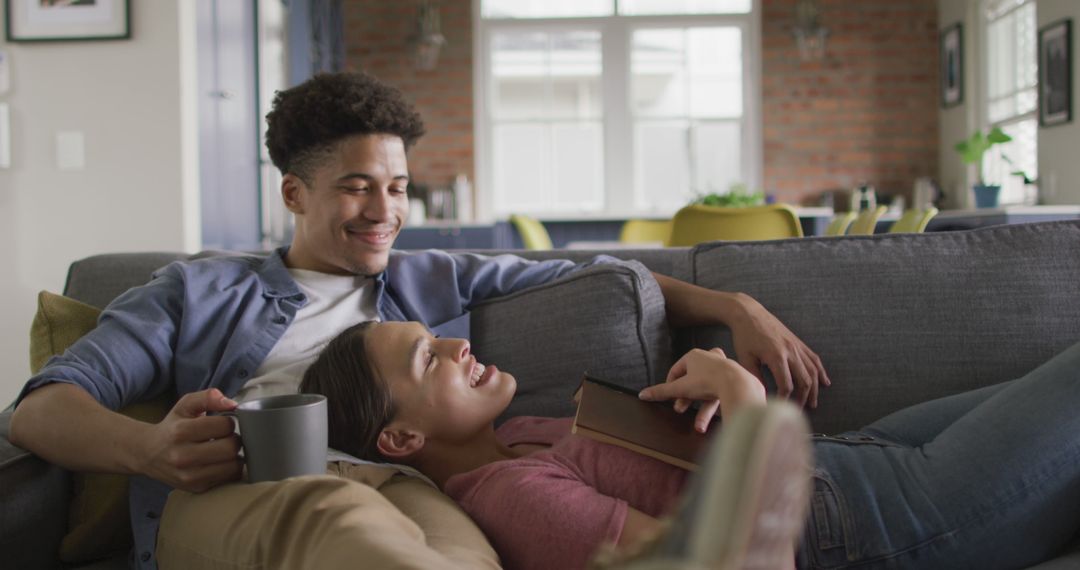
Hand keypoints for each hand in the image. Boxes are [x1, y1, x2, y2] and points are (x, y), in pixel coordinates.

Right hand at [136, 388, 242, 492]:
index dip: (229, 422)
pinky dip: (231, 469)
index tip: (223, 423)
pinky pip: (228, 479)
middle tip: (228, 437)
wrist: (148, 454)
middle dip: (235, 439)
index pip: (224, 426)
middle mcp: (182, 456)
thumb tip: (232, 403)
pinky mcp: (196, 488)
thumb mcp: (185, 406)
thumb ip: (207, 397)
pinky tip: (221, 461)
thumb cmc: (172, 427)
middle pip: (230, 448)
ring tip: (225, 449)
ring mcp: (189, 476)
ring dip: (235, 455)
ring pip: (232, 466)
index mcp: (180, 432)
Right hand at [639, 348, 764, 432]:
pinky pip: (719, 394)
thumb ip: (661, 392)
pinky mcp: (732, 380)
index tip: (669, 398)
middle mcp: (709, 358)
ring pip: (706, 390)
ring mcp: (722, 368)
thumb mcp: (680, 388)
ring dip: (700, 409)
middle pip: (691, 381)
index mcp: (694, 355)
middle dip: (685, 398)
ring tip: (696, 424)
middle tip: (680, 409)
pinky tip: (707, 423)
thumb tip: (643, 394)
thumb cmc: (708, 381)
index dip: (670, 385)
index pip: (676, 370)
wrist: (737, 385)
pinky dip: (712, 408)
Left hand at [728, 294, 829, 407]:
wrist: (749, 313)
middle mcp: (791, 351)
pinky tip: (825, 382)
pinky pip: (814, 358)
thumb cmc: (744, 336)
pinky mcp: (798, 342)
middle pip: (804, 380)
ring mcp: (797, 346)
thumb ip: (755, 377)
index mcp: (776, 356)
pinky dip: (821, 371)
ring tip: (813, 403)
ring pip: (812, 371)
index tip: (779, 407)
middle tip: (798, 410)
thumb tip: (762, 394)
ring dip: (814, 388)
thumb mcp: (745, 358)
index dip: (784, 399)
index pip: (786, 385)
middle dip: (802, 398)